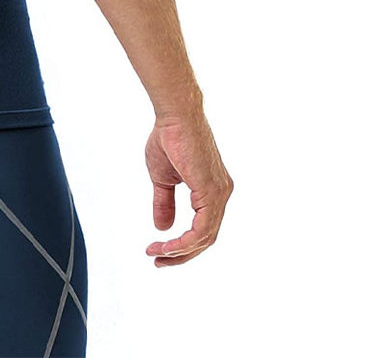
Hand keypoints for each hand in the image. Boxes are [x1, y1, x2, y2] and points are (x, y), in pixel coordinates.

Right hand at [144, 109, 232, 266]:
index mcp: (212, 191)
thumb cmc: (169, 140)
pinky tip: (167, 245)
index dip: (180, 245)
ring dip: (180, 251)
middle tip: (157, 261)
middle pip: (206, 238)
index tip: (157, 251)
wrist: (174, 116)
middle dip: (181, 254)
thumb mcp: (162, 179)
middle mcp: (221, 194)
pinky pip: (203, 228)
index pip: (202, 229)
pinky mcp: (212, 191)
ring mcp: (220, 193)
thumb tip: (162, 228)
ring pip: (205, 237)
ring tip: (157, 254)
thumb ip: (164, 202)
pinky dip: (185, 242)